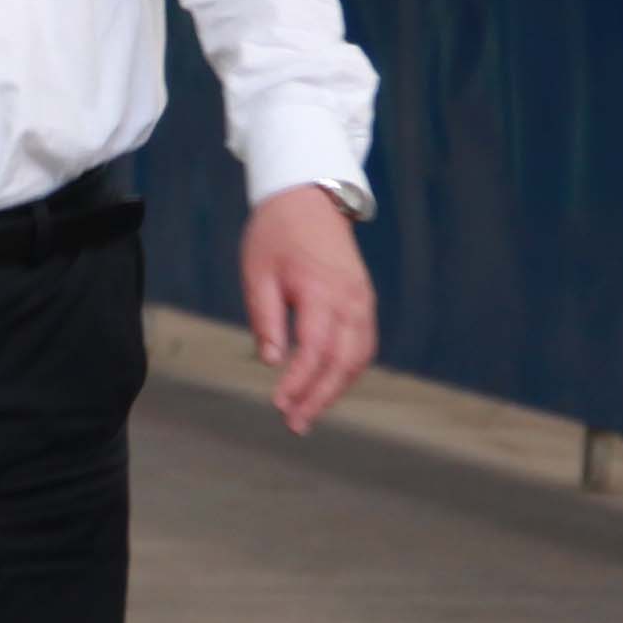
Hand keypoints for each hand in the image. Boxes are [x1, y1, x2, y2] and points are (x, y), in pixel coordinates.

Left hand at [236, 183, 376, 434]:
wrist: (310, 198)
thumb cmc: (277, 234)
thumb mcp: (258, 273)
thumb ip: (266, 318)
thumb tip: (272, 362)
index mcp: (322, 291)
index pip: (315, 350)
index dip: (299, 382)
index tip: (279, 404)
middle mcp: (350, 300)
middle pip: (343, 362)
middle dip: (320, 398)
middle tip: (295, 424)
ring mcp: (362, 301)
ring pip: (358, 358)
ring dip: (336, 390)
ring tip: (308, 414)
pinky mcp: (363, 302)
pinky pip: (363, 345)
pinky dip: (347, 371)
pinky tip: (325, 387)